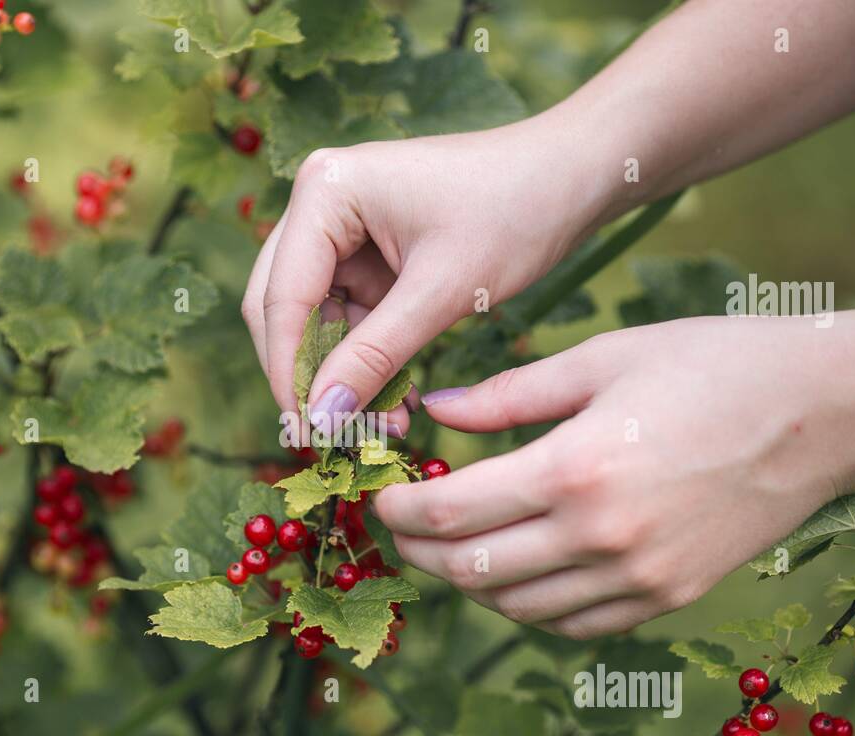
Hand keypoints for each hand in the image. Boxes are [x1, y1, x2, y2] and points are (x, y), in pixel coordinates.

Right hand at [240, 111, 615, 434]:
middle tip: (329, 439)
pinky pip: (350, 320)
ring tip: (381, 430)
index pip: (281, 298)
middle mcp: (319, 203)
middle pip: (282, 308)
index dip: (288, 373)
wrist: (573, 177)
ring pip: (315, 321)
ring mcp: (341, 229)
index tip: (306, 435)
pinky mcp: (368, 254)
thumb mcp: (441, 292)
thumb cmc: (514, 213)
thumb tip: (321, 419)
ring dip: (342, 377)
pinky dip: (367, 362)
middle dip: (308, 376)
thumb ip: (374, 356)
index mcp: (324, 191)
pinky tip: (395, 404)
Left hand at [372, 316, 854, 638]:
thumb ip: (507, 396)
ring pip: (517, 608)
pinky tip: (518, 572)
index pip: (452, 514)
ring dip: (469, 583)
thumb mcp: (601, 359)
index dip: (401, 512)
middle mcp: (602, 537)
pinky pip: (574, 625)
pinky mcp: (669, 599)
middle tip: (401, 528)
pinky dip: (529, 606)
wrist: (822, 414)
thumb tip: (432, 407)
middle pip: (473, 572)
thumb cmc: (711, 365)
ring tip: (453, 547)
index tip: (381, 498)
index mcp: (576, 469)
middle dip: (419, 553)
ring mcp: (639, 578)